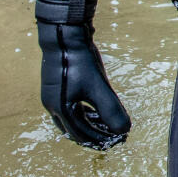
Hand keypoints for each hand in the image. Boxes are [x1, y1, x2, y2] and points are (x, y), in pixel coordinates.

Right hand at [38, 21, 131, 147]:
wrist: (64, 34)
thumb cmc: (80, 61)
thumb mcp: (99, 87)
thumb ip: (111, 110)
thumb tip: (124, 131)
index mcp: (61, 110)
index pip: (82, 135)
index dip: (102, 141)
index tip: (119, 142)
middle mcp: (53, 106)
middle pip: (75, 131)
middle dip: (95, 136)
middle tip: (114, 138)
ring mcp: (53, 95)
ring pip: (72, 119)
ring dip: (91, 124)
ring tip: (108, 126)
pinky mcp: (58, 85)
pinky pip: (71, 107)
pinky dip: (85, 113)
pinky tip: (96, 109)